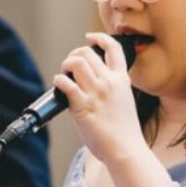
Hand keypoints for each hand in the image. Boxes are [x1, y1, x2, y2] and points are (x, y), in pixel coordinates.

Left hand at [53, 32, 148, 167]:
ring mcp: (96, 93)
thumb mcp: (125, 101)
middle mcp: (109, 82)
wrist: (126, 149)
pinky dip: (59, 80)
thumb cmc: (124, 131)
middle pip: (87, 53)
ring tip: (64, 75)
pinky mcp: (83, 106)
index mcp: (121, 80)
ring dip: (65, 65)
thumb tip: (94, 83)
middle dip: (74, 55)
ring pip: (76, 62)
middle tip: (70, 67)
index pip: (113, 48)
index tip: (89, 37)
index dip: (99, 38)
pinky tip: (59, 86)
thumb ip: (113, 89)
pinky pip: (66, 83)